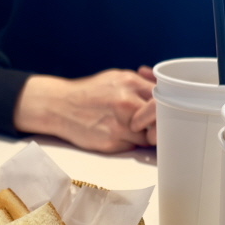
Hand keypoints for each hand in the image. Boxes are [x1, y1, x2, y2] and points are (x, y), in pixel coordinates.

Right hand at [13, 68, 155, 152]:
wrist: (59, 105)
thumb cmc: (89, 93)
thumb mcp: (115, 79)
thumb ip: (139, 85)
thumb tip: (163, 95)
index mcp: (130, 82)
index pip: (162, 98)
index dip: (164, 108)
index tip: (162, 113)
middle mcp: (127, 102)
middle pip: (159, 119)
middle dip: (158, 125)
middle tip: (153, 126)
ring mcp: (120, 123)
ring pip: (147, 136)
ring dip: (143, 136)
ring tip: (131, 130)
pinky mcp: (112, 141)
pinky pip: (132, 146)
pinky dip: (129, 143)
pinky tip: (116, 135)